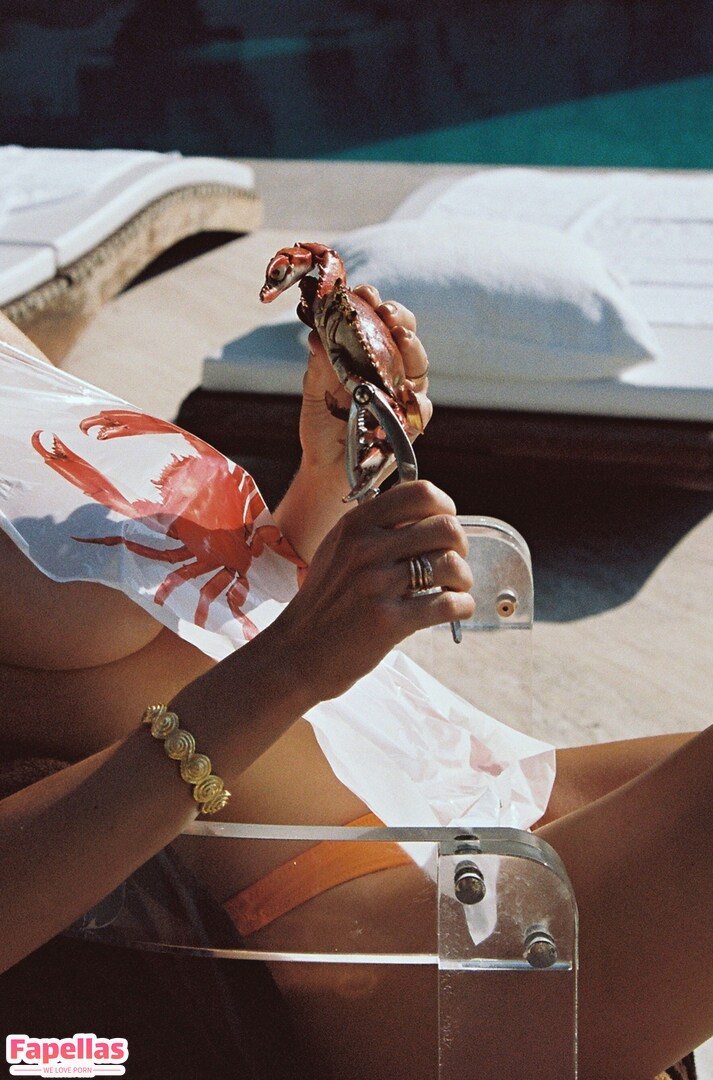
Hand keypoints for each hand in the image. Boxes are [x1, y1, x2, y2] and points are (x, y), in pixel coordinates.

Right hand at [265, 481, 473, 706]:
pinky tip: (455, 610)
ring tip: (454, 589)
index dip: (444, 506)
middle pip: (445, 527)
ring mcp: (376, 584)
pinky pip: (448, 604)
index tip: (445, 524)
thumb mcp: (337, 552)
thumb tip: (427, 518)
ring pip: (451, 564)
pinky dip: (462, 606)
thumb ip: (375, 531)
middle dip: (460, 545)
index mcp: (355, 525)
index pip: (420, 493)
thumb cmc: (322, 605)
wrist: (295, 654)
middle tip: (452, 563)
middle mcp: (366, 548)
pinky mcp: (389, 621)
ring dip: (463, 579)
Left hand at [298, 285, 432, 478]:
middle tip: (385, 311)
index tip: (362, 292)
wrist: (325, 466)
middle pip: (405, 336)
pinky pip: (422, 408)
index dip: (373, 303)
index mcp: (368, 355)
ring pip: (418, 366)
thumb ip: (318, 366)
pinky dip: (417, 399)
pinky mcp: (409, 423)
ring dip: (412, 349)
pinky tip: (407, 392)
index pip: (377, 321)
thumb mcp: (314, 393)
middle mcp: (390, 370)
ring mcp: (403, 395)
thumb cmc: (321, 425)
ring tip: (402, 337)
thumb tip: (316, 335)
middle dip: (399, 318)